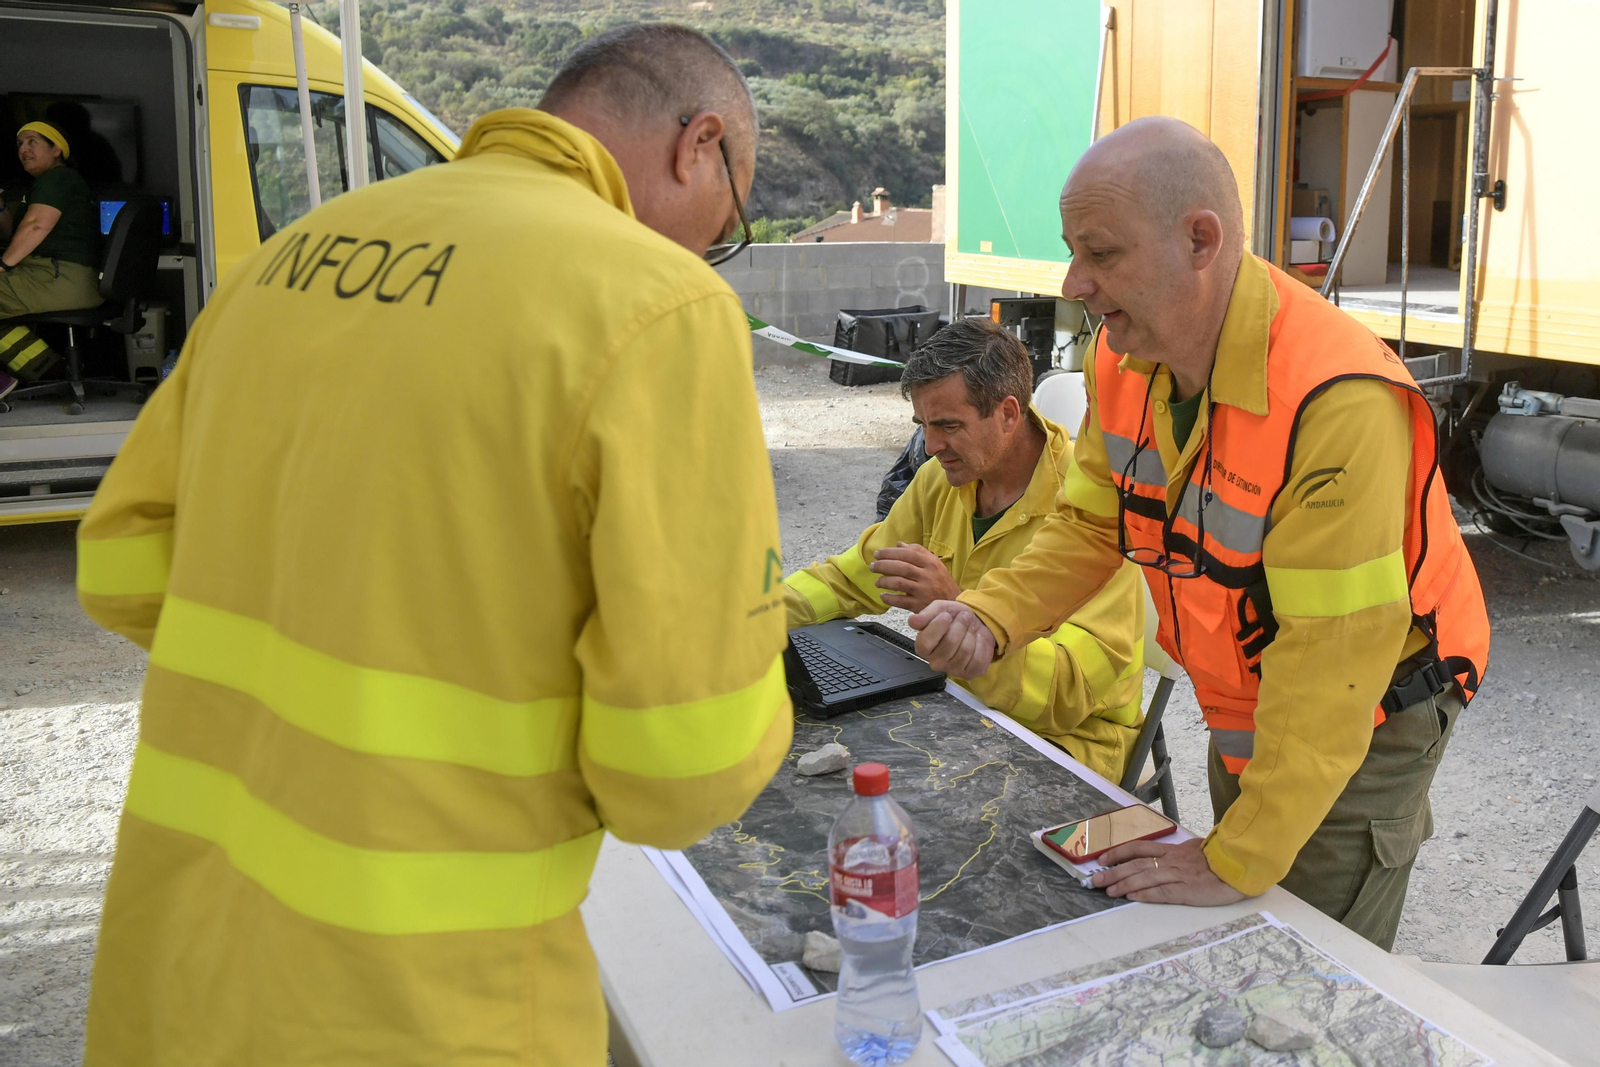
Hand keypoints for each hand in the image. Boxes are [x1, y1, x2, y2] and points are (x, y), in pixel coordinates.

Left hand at [871, 542, 960, 612]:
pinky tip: (883, 595)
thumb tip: (899, 544)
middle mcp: (927, 576)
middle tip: (872, 566)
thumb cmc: (941, 582)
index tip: (877, 554)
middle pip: (901, 567)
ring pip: (899, 583)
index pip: (908, 554)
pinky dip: (889, 598)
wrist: (954, 604)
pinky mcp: (919, 605)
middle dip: (883, 565)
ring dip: (884, 581)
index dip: (890, 553)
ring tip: (877, 582)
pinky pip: (901, 601)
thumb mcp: (935, 564)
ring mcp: (923, 591)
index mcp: (931, 563)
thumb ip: (918, 552)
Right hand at [908, 600, 995, 678]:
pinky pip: (978, 659)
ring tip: (969, 628)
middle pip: (950, 643)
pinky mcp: (969, 673)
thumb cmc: (954, 618)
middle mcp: (935, 662)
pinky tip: (977, 640)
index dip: (938, 626)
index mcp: (923, 647)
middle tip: (963, 618)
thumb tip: (913, 621)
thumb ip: (926, 615)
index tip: (946, 616)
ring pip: (965, 650)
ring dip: (971, 633)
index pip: (925, 642)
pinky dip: (981, 644)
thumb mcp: (939, 609)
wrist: (976, 623)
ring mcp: (952, 670)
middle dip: (960, 625)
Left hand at [1090, 837, 1248, 905]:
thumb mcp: (1197, 850)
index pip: (1139, 849)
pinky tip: (1132, 897)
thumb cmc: (1222, 860)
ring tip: (1108, 890)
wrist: (1243, 866)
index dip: (1118, 852)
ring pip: (1145, 877)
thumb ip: (1179, 853)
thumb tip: (1165, 856)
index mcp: (1173, 851)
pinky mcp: (1189, 891)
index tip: (1102, 859)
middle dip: (1113, 872)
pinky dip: (1146, 894)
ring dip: (1124, 884)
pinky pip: (1163, 892)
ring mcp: (1180, 875)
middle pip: (1136, 864)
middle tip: (1095, 880)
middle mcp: (1172, 861)